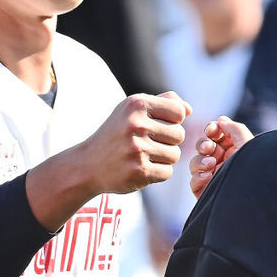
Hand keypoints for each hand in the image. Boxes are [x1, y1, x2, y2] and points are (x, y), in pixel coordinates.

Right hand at [26, 91, 190, 231]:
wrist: (87, 164)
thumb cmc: (116, 134)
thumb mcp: (132, 110)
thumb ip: (162, 103)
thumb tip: (189, 110)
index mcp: (136, 105)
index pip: (179, 112)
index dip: (173, 122)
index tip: (157, 127)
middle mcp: (136, 125)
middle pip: (180, 135)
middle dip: (169, 142)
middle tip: (149, 144)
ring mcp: (137, 149)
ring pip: (175, 155)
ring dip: (164, 159)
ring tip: (144, 156)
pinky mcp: (139, 171)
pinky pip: (167, 173)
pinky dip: (158, 173)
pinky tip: (142, 168)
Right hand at [188, 116, 252, 199]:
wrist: (255, 198)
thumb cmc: (255, 169)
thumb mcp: (248, 144)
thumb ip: (235, 128)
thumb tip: (221, 120)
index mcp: (233, 150)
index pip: (215, 135)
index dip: (211, 130)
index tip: (212, 130)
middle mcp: (222, 162)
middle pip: (202, 147)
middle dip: (203, 145)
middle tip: (209, 148)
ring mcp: (213, 177)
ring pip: (195, 163)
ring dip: (200, 161)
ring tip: (211, 165)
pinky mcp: (206, 191)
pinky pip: (193, 181)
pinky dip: (198, 177)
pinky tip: (208, 176)